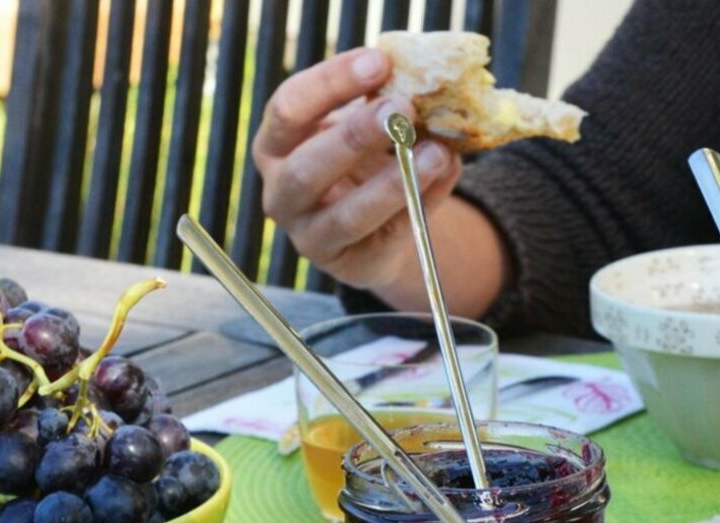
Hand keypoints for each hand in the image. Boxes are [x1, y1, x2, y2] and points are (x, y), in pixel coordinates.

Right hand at [251, 48, 463, 290]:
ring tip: (434, 152)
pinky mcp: (348, 263)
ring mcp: (310, 235)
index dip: (332, 82)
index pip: (288, 108)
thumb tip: (426, 87)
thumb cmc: (360, 160)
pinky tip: (444, 172)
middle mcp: (281, 192)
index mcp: (276, 144)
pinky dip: (421, 203)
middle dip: (355, 136)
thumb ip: (382, 105)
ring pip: (346, 215)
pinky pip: (386, 235)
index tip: (380, 61)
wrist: (373, 225)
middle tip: (401, 109)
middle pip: (306, 167)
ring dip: (393, 182)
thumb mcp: (362, 126)